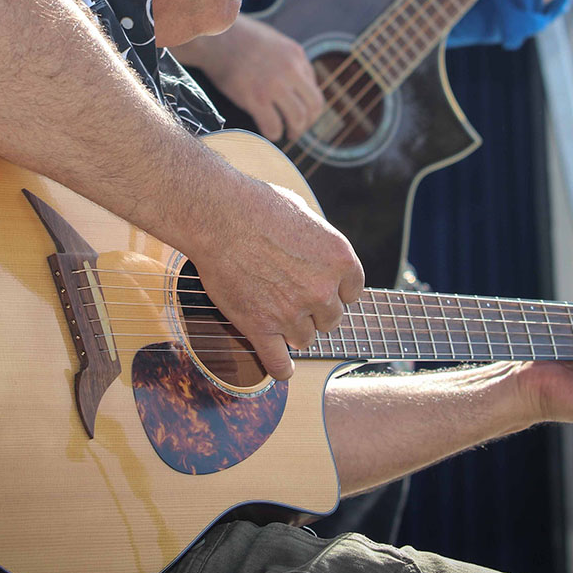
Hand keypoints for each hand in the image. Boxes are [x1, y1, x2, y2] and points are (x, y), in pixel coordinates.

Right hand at [175, 17, 324, 140]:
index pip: (315, 89)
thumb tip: (299, 84)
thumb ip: (290, 61)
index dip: (311, 107)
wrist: (215, 37)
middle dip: (308, 123)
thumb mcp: (275, 42)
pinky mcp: (255, 98)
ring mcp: (273, 85)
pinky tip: (269, 133)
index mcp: (296, 55)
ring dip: (295, 131)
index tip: (303, 114)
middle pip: (313, 106)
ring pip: (297, 118)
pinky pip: (273, 125)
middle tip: (298, 129)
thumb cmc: (240, 38)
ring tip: (288, 134)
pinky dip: (274, 134)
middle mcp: (290, 71)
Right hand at [190, 172, 364, 381]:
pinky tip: (282, 366)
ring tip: (275, 312)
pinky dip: (281, 368)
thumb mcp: (305, 214)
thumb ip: (319, 242)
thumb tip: (320, 256)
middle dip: (314, 310)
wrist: (219, 215)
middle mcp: (322, 289)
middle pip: (330, 319)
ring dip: (293, 330)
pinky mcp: (261, 327)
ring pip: (305, 339)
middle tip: (291, 295)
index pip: (352, 292)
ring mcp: (292, 311)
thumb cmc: (258, 205)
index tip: (319, 287)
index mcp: (340, 258)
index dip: (334, 290)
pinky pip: (278, 363)